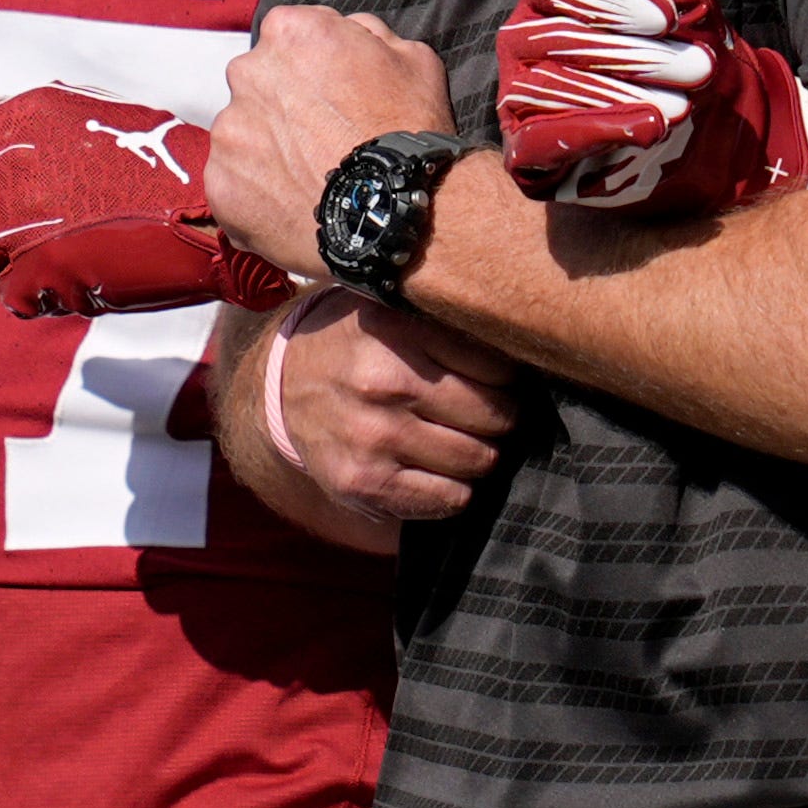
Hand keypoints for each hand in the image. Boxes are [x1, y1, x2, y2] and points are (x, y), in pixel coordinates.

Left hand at [0, 86, 290, 314]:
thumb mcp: (85, 116)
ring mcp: (22, 218)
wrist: (212, 214)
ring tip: (62, 254)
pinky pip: (10, 295)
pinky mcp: (38, 271)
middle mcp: (15, 161)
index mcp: (27, 115)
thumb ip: (15, 119)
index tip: (18, 182)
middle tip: (47, 225)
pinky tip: (83, 278)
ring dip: (11, 260)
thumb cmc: (159, 164)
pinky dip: (42, 295)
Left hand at [206, 9, 457, 280]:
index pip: (287, 37)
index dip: (311, 66)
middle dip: (281, 105)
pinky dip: (255, 195)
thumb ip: (366, 33)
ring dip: (266, 151)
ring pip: (242, 136)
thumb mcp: (412, 57)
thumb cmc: (408, 131)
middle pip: (257, 84)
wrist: (395, 211)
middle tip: (318, 138)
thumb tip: (347, 33)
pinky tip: (291, 205)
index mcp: (289, 33)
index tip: (330, 93)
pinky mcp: (220, 184)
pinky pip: (233, 185)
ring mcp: (229, 131)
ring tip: (307, 178)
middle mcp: (247, 74)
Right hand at [257, 292, 522, 523]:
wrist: (281, 388)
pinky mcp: (364, 482)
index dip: (505, 376)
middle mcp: (384, 381)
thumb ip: (449, 319)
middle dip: (499, 417)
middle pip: (495, 415)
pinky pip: (449, 498)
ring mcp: (373, 435)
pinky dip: (455, 489)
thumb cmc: (357, 344)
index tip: (491, 379)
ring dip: (479, 454)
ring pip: (478, 460)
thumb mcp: (392, 309)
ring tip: (458, 439)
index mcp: (397, 329)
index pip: (498, 365)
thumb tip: (526, 345)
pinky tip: (435, 469)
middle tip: (484, 413)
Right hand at [491, 0, 807, 212]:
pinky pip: (541, 141)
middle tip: (698, 69)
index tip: (669, 18)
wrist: (712, 118)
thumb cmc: (685, 42)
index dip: (609, 0)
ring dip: (622, 97)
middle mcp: (522, 41)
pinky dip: (596, 132)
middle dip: (633, 56)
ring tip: (684, 105)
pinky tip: (648, 127)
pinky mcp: (527, 152)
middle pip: (556, 39)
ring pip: (550, 90)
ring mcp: (517, 97)